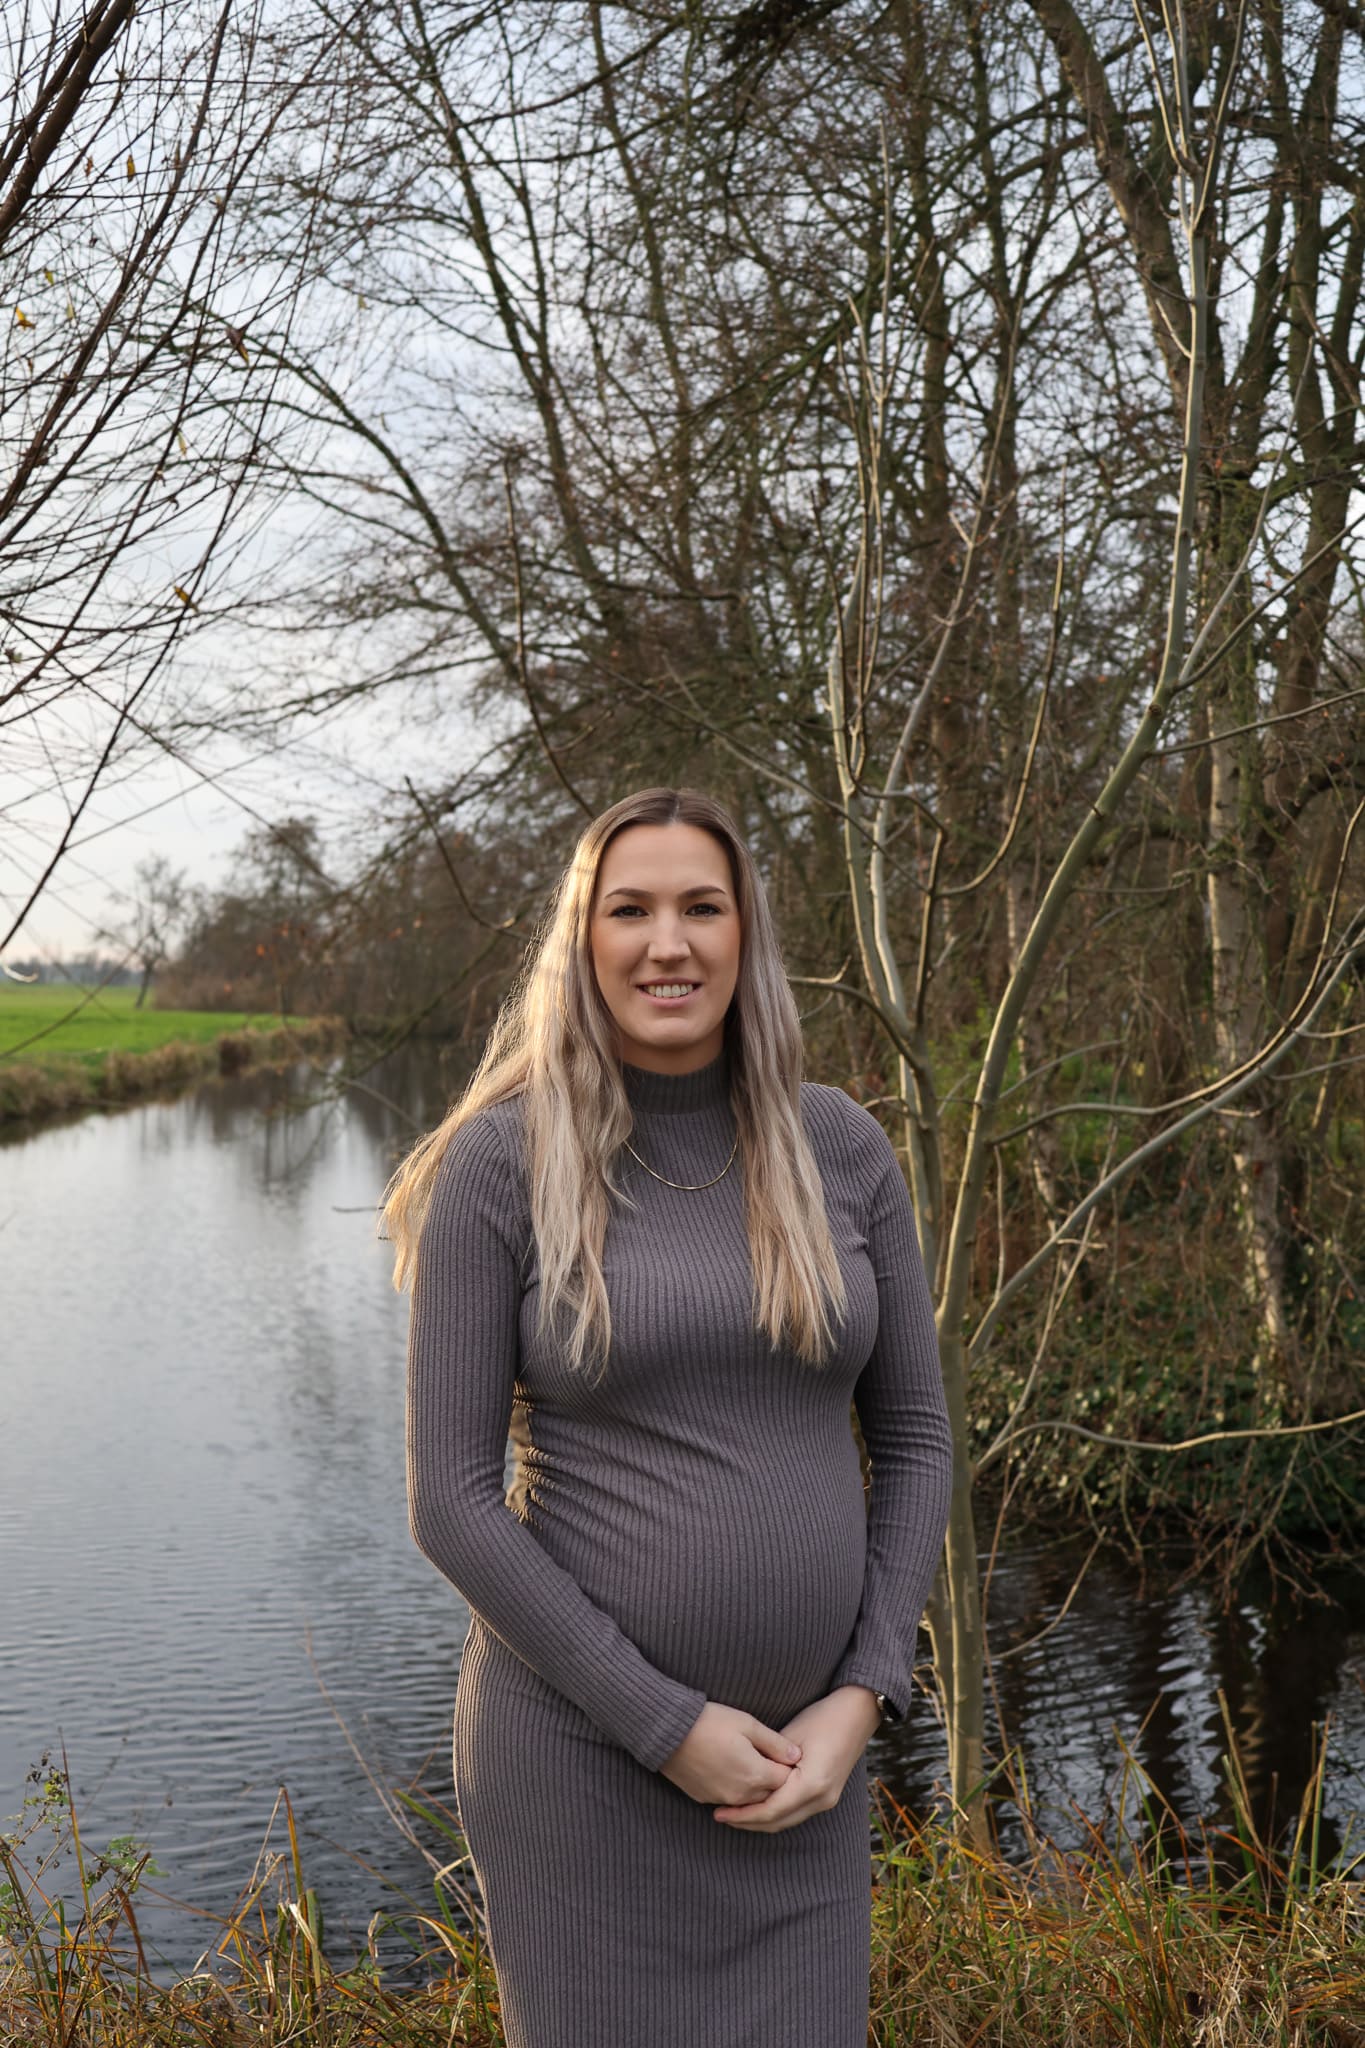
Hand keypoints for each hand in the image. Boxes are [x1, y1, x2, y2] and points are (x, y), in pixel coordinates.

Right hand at [657, 1701, 803, 1805]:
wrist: (668, 1731)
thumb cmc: (710, 1722)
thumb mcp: (747, 1724)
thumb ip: (775, 1743)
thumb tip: (797, 1755)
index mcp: (755, 1775)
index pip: (786, 1781)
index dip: (789, 1768)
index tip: (786, 1754)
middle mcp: (741, 1795)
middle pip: (770, 1794)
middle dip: (775, 1780)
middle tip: (773, 1759)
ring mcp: (721, 1799)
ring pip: (750, 1800)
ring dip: (755, 1787)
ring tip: (751, 1763)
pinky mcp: (705, 1798)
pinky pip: (729, 1800)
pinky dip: (735, 1789)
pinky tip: (731, 1770)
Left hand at [711, 1686, 881, 1832]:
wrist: (856, 1714)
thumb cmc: (822, 1718)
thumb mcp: (790, 1736)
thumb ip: (770, 1761)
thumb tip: (745, 1778)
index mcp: (812, 1784)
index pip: (771, 1810)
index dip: (743, 1815)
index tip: (719, 1812)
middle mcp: (821, 1799)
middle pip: (778, 1822)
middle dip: (748, 1822)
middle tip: (720, 1815)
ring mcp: (827, 1801)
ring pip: (787, 1821)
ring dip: (760, 1820)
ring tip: (733, 1813)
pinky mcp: (826, 1797)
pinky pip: (795, 1813)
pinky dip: (775, 1813)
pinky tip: (757, 1805)